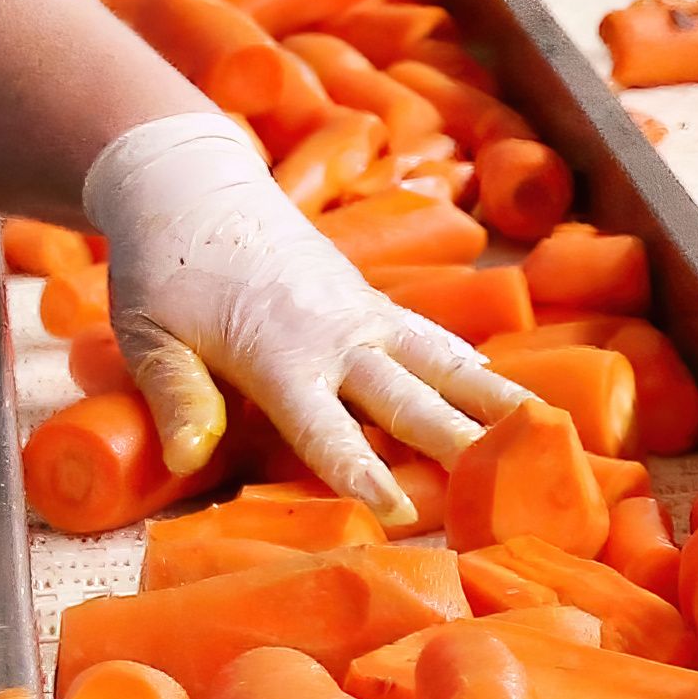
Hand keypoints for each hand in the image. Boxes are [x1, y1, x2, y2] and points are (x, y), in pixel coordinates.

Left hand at [84, 113, 541, 526]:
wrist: (190, 186)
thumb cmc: (165, 269)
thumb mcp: (149, 335)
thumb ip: (176, 398)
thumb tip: (190, 459)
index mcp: (278, 353)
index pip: (327, 427)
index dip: (362, 472)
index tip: (401, 513)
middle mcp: (335, 335)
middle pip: (409, 398)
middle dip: (459, 441)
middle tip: (509, 479)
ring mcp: (363, 315)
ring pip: (442, 362)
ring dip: (494, 399)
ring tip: (548, 432)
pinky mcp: (373, 302)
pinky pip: (433, 340)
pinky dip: (474, 368)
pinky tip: (512, 397)